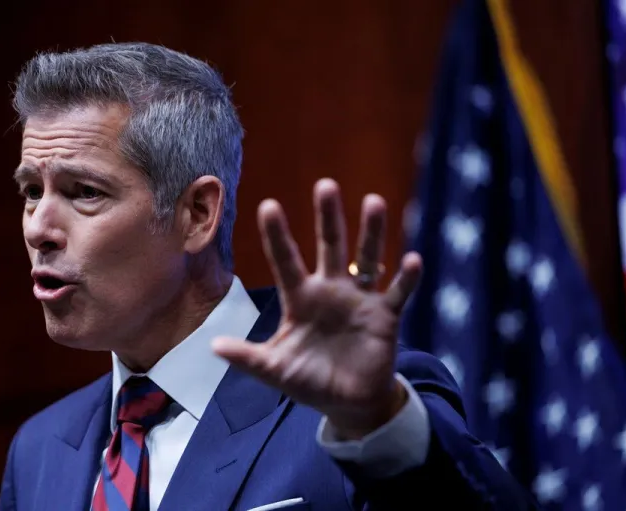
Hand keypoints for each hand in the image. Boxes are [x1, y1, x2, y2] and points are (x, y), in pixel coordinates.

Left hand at [212, 178, 422, 438]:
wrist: (348, 401)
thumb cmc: (309, 379)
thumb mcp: (276, 369)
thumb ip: (249, 357)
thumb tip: (213, 346)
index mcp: (301, 298)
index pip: (286, 261)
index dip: (277, 235)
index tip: (268, 205)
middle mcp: (331, 289)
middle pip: (329, 246)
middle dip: (328, 217)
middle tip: (326, 185)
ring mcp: (360, 299)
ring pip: (367, 258)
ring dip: (371, 232)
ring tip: (373, 202)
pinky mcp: (385, 316)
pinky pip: (399, 292)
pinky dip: (407, 278)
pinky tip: (412, 260)